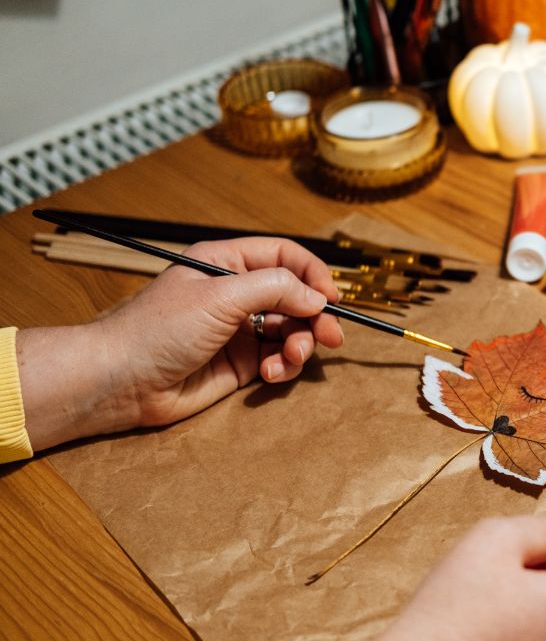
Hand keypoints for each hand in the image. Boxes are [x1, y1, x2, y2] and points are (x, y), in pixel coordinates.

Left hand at [18, 237, 343, 449]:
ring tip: (289, 360)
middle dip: (314, 317)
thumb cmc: (158, 330)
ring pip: (292, 331)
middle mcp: (237, 294)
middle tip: (330, 337)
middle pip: (296, 297)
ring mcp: (240, 330)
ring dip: (299, 346)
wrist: (121, 383)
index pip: (285, 257)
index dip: (312, 274)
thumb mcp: (219, 297)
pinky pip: (278, 360)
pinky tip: (268, 375)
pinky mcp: (241, 364)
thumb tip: (317, 297)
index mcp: (227, 263)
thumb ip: (274, 290)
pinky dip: (282, 368)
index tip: (330, 298)